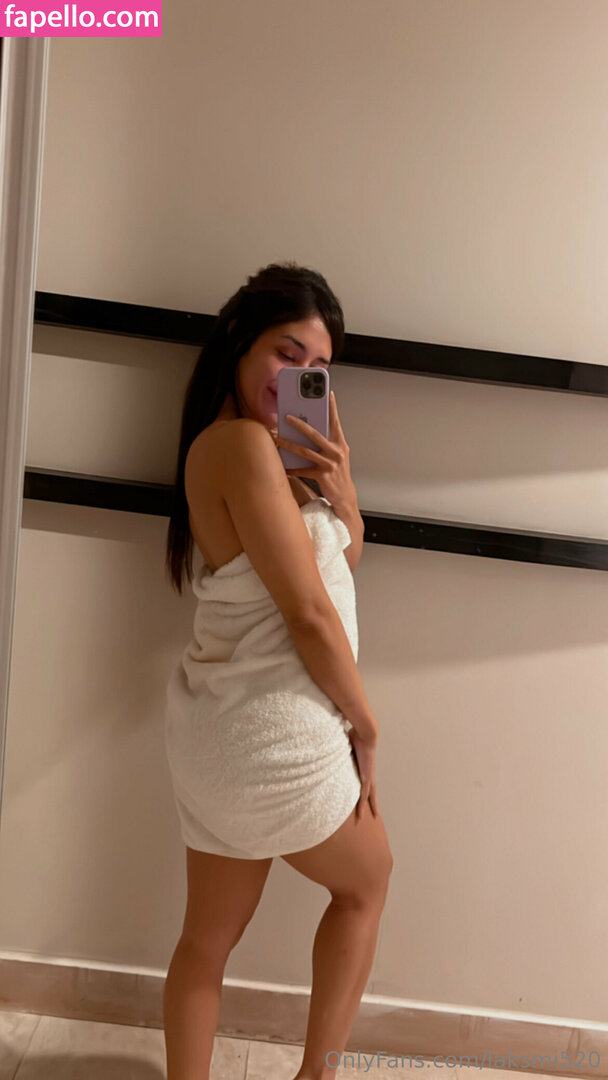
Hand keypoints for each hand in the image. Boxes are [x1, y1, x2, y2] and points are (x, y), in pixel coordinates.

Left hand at [273, 390, 356, 507]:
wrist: (345, 495)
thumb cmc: (339, 473)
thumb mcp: (337, 455)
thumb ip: (327, 442)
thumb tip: (309, 430)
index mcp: (340, 444)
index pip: (335, 422)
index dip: (332, 407)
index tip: (328, 394)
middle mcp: (337, 452)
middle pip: (316, 435)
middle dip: (300, 425)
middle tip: (287, 417)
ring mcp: (330, 464)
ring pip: (306, 451)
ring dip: (290, 444)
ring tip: (278, 438)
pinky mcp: (322, 476)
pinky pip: (303, 470)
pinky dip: (292, 468)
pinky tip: (283, 465)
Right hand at [348, 728, 378, 819]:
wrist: (365, 733)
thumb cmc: (357, 735)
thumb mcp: (347, 746)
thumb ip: (340, 750)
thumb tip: (329, 746)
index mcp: (364, 767)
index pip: (365, 782)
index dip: (365, 790)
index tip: (366, 798)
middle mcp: (368, 773)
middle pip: (371, 792)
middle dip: (372, 803)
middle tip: (374, 815)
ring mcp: (368, 776)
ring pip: (369, 796)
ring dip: (369, 807)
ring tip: (371, 818)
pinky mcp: (366, 777)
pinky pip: (364, 794)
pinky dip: (362, 804)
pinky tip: (361, 813)